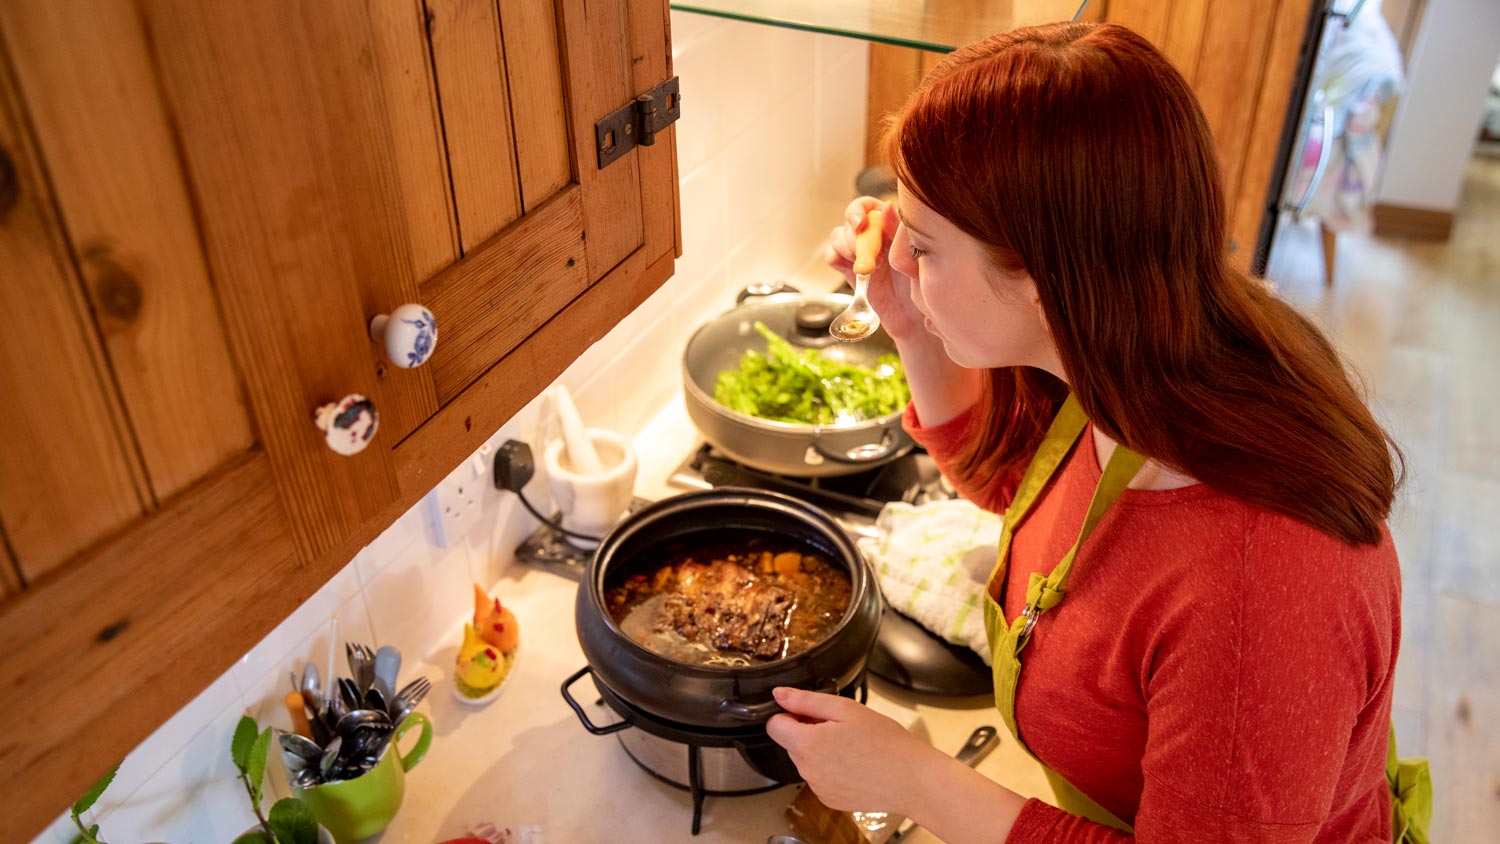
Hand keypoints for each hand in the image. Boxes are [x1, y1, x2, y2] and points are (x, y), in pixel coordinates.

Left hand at [765, 686, 936, 815]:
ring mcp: (818, 788)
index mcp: (808, 745)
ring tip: (852, 747)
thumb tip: (779, 695)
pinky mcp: (830, 800)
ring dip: (820, 751)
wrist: (911, 779)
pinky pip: (819, 779)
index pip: (774, 726)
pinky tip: (854, 765)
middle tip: (841, 728)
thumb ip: (807, 701)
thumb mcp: (846, 709)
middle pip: (791, 743)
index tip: (811, 714)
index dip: (790, 715)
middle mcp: (807, 771)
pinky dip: (831, 770)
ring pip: (806, 761)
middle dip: (809, 732)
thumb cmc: (885, 742)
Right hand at [826, 197, 924, 340]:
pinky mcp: (847, 268)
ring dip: (849, 250)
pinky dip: (837, 260)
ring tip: (870, 268)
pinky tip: (855, 272)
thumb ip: (897, 230)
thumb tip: (886, 206)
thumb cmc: (919, 283)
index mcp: (888, 224)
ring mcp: (858, 251)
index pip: (866, 206)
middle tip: (874, 257)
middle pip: (850, 220)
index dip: (859, 211)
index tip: (860, 224)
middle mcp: (871, 234)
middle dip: (856, 237)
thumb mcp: (912, 253)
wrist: (912, 316)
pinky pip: (831, 255)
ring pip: (837, 236)